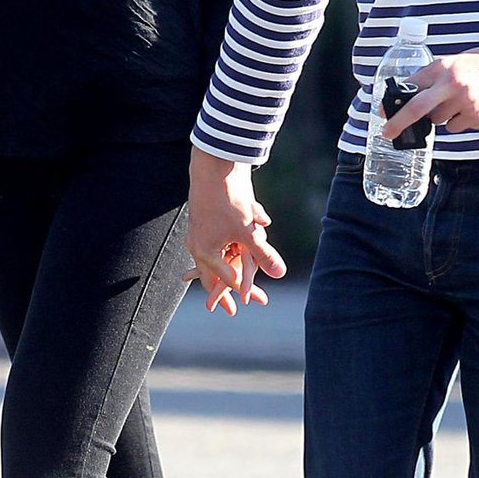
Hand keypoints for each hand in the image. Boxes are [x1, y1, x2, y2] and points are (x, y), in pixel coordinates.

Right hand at [185, 148, 287, 315]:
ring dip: (226, 269)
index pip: (226, 280)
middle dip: (223, 292)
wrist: (214, 167)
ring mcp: (200, 234)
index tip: (253, 303)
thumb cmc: (229, 200)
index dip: (242, 292)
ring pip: (213, 259)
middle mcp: (199, 246)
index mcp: (206, 252)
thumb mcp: (250, 231)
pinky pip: (216, 243)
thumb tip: (280, 274)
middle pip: (212, 276)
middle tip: (230, 310)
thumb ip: (263, 253)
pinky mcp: (206, 222)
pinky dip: (229, 248)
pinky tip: (233, 252)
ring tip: (224, 288)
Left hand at [382, 38, 478, 139]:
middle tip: (388, 132)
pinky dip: (459, 122)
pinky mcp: (477, 115)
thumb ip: (434, 77)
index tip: (383, 111)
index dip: (394, 101)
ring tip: (458, 101)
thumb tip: (411, 95)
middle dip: (399, 123)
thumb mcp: (454, 62)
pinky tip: (472, 107)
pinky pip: (456, 127)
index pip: (411, 86)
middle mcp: (452, 83)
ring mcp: (465, 101)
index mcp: (442, 66)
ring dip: (441, 116)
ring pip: (438, 120)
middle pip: (417, 108)